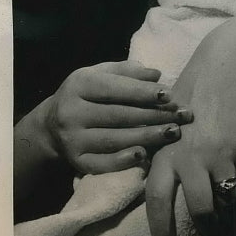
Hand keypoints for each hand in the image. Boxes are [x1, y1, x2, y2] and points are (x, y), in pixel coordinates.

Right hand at [41, 61, 191, 173]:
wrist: (52, 125)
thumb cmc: (87, 93)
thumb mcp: (101, 73)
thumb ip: (128, 71)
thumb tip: (157, 75)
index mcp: (80, 85)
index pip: (116, 89)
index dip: (144, 92)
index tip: (171, 95)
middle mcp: (73, 113)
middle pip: (120, 115)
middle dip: (155, 115)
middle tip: (183, 116)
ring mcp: (73, 140)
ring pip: (115, 139)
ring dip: (148, 137)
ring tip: (174, 133)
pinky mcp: (76, 162)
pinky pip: (103, 164)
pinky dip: (125, 160)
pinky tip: (146, 155)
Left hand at [146, 33, 235, 235]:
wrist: (226, 63)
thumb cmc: (190, 88)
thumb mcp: (162, 118)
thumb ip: (156, 149)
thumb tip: (147, 179)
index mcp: (166, 151)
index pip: (158, 203)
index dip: (162, 233)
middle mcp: (192, 157)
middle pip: (202, 211)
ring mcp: (222, 153)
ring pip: (229, 204)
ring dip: (232, 226)